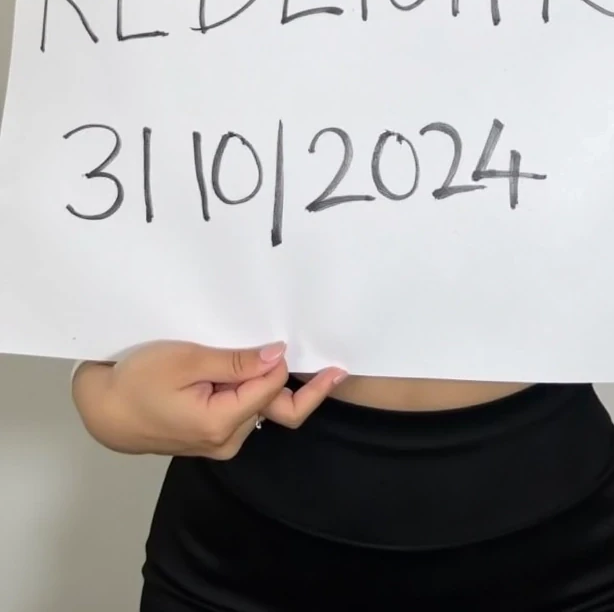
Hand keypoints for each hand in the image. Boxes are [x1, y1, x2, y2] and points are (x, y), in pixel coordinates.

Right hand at [72, 340, 345, 458]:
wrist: (105, 411)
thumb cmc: (138, 381)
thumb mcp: (187, 360)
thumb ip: (234, 361)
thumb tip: (278, 355)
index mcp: (222, 423)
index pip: (273, 389)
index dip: (285, 363)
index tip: (308, 343)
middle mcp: (228, 440)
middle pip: (277, 407)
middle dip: (301, 385)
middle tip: (336, 367)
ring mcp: (221, 441)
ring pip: (261, 407)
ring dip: (270, 381)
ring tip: (275, 350)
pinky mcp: (214, 435)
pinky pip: (245, 410)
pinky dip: (253, 389)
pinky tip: (250, 366)